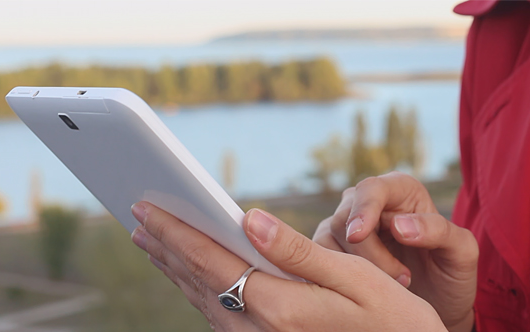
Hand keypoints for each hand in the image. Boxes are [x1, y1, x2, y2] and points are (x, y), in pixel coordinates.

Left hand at [130, 202, 445, 330]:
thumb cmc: (391, 320)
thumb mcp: (355, 279)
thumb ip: (297, 251)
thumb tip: (248, 218)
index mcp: (279, 307)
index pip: (211, 260)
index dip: (176, 231)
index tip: (146, 207)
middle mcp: (258, 330)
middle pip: (197, 280)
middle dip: (165, 246)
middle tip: (137, 218)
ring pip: (202, 298)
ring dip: (175, 267)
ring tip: (153, 242)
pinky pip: (216, 312)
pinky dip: (196, 286)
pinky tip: (191, 274)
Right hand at [313, 172, 477, 331]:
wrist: (436, 303)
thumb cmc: (450, 273)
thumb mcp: (461, 252)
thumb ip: (439, 231)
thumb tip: (397, 225)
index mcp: (400, 189)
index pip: (370, 189)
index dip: (362, 210)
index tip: (358, 235)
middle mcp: (369, 201)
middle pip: (346, 217)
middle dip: (369, 253)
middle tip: (403, 279)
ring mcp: (346, 224)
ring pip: (328, 238)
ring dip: (357, 268)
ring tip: (394, 284)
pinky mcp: (332, 247)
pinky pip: (320, 257)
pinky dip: (340, 275)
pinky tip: (368, 288)